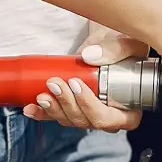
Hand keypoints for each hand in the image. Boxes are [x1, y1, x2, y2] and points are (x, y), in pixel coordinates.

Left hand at [24, 24, 144, 131]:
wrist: (109, 40)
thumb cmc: (126, 45)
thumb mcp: (130, 43)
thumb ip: (116, 49)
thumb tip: (89, 57)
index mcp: (129, 110)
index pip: (109, 119)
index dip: (91, 106)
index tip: (77, 84)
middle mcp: (109, 116)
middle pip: (85, 121)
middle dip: (67, 104)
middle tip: (55, 83)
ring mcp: (88, 114)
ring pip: (69, 120)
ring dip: (53, 108)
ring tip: (43, 92)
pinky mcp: (72, 107)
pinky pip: (56, 116)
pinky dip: (42, 113)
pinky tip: (31, 108)